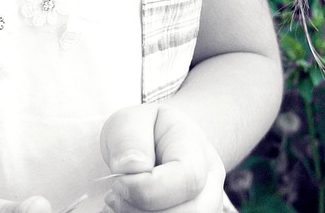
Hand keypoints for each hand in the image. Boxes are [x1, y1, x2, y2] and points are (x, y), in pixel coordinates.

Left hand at [99, 104, 225, 212]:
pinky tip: (125, 212)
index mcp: (198, 150)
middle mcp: (211, 183)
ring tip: (117, 204)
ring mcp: (205, 208)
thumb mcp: (130, 120)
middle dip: (142, 211)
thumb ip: (129, 137)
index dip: (148, 189)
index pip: (188, 178)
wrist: (155, 146)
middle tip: (114, 196)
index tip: (118, 181)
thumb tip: (131, 168)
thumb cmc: (143, 132)